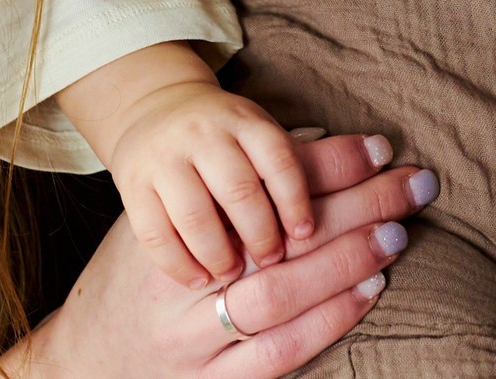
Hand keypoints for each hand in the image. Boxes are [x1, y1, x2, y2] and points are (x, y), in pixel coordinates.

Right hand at [0, 132, 439, 378]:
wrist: (83, 359)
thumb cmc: (134, 278)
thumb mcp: (168, 212)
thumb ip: (233, 179)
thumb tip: (312, 139)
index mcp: (172, 220)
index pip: (261, 182)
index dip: (326, 163)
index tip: (381, 146)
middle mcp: (182, 277)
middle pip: (280, 233)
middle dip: (355, 205)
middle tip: (412, 185)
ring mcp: (193, 336)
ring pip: (279, 295)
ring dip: (345, 262)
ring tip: (397, 234)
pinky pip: (276, 353)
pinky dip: (327, 323)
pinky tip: (369, 293)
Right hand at [59, 44, 318, 286]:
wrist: (151, 109)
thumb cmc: (225, 134)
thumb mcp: (260, 131)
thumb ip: (301, 158)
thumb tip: (368, 162)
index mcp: (242, 120)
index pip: (277, 159)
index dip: (295, 201)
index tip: (306, 234)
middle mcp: (202, 134)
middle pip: (238, 191)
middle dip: (260, 235)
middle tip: (272, 262)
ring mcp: (163, 159)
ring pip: (195, 216)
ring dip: (219, 254)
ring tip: (234, 276)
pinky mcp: (132, 186)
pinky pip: (155, 234)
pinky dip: (179, 263)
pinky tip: (198, 278)